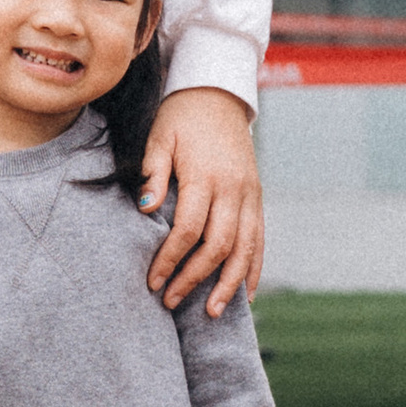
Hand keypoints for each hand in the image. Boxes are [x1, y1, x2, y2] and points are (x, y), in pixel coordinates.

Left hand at [141, 85, 263, 314]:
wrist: (217, 94)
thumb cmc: (180, 116)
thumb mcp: (159, 136)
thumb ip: (154, 172)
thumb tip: (146, 208)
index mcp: (206, 175)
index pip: (190, 229)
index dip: (171, 258)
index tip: (153, 281)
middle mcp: (234, 189)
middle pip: (219, 245)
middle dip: (195, 278)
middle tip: (171, 302)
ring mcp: (250, 195)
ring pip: (246, 248)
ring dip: (230, 283)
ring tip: (212, 312)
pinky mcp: (257, 198)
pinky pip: (260, 239)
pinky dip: (254, 268)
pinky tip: (245, 294)